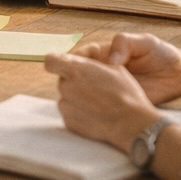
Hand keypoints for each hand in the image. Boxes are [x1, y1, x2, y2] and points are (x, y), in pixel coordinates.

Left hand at [44, 53, 160, 151]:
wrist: (130, 123)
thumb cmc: (125, 93)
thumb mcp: (114, 67)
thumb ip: (92, 60)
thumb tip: (85, 56)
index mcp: (75, 70)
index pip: (50, 61)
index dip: (56, 62)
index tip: (64, 65)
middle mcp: (66, 87)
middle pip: (63, 80)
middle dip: (74, 82)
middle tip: (94, 87)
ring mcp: (66, 106)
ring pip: (66, 97)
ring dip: (77, 98)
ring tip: (98, 102)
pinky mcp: (68, 122)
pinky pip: (70, 112)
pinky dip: (79, 112)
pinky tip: (95, 113)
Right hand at [68, 32, 180, 104]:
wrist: (179, 76)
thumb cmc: (161, 55)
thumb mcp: (145, 42)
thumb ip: (125, 43)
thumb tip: (110, 59)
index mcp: (103, 53)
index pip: (77, 56)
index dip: (69, 62)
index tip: (68, 68)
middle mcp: (100, 72)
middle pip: (74, 77)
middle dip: (72, 82)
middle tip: (76, 88)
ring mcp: (106, 90)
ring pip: (82, 94)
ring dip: (80, 98)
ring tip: (88, 101)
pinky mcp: (115, 104)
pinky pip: (98, 108)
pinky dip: (93, 110)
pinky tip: (98, 112)